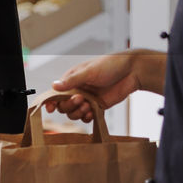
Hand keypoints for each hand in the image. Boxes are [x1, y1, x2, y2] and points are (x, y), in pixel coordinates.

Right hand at [45, 49, 162, 121]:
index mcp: (72, 79)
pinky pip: (87, 117)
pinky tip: (92, 113)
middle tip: (81, 99)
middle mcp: (77, 89)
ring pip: (74, 113)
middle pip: (63, 106)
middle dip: (70, 105)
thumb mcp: (89, 71)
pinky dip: (87, 117)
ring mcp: (87, 99)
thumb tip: (54, 86)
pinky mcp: (97, 107)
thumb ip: (71, 80)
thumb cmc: (110, 65)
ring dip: (79, 112)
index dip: (51, 101)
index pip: (56, 92)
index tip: (50, 108)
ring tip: (89, 106)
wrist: (131, 72)